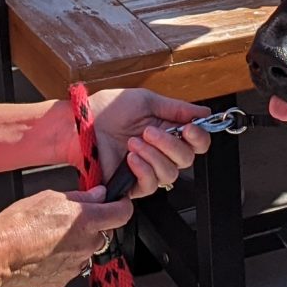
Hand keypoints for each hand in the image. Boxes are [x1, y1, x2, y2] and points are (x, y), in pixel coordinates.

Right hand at [0, 188, 131, 286]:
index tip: (118, 202)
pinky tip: (44, 252)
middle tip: (72, 219)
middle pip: (103, 233)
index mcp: (87, 220)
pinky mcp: (63, 280)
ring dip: (77, 244)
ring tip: (52, 237)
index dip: (122, 206)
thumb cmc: (19, 224)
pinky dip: (63, 259)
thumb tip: (97, 195)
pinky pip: (71, 266)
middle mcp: (87, 245)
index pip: (122, 213)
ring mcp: (76, 265)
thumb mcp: (50, 198)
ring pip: (86, 251)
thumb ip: (80, 197)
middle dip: (93, 226)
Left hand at [86, 87, 216, 197]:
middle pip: (187, 160)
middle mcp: (161, 153)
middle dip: (171, 145)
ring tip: (133, 142)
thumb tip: (204, 112)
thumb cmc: (109, 110)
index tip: (190, 128)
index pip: (197, 143)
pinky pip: (150, 185)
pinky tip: (131, 158)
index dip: (199, 138)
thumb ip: (177, 108)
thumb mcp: (146, 101)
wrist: (82, 124)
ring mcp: (147, 169)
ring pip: (170, 174)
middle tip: (150, 132)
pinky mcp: (132, 185)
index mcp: (168, 131)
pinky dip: (144, 169)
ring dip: (153, 156)